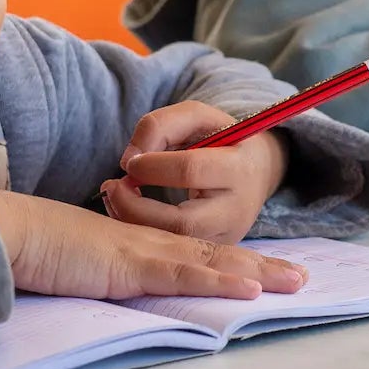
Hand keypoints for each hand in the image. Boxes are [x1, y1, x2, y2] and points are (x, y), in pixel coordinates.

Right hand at [0, 188, 305, 299]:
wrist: (10, 230)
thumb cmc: (32, 249)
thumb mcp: (74, 264)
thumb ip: (96, 273)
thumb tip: (100, 284)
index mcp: (135, 243)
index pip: (192, 251)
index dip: (229, 260)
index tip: (260, 271)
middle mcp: (146, 244)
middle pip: (215, 253)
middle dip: (260, 266)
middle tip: (300, 277)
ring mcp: (141, 252)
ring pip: (211, 261)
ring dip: (256, 272)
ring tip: (294, 281)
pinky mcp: (130, 266)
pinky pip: (183, 274)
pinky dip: (220, 280)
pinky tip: (250, 289)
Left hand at [100, 102, 288, 244]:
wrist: (257, 171)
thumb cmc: (222, 139)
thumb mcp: (197, 116)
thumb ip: (161, 125)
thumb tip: (129, 160)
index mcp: (239, 168)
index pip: (190, 170)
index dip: (152, 166)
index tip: (130, 161)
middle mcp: (237, 209)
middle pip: (181, 222)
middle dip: (135, 207)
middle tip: (112, 186)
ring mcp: (227, 237)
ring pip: (172, 244)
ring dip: (133, 223)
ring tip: (114, 197)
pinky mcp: (212, 251)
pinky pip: (172, 252)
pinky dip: (142, 233)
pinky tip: (127, 212)